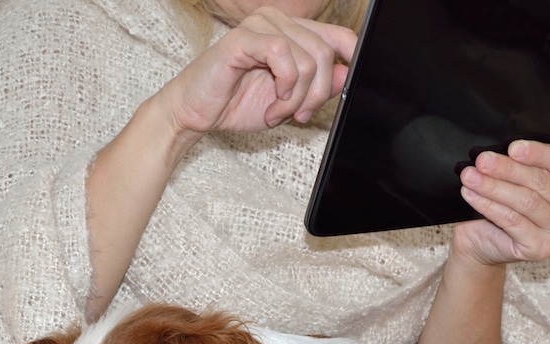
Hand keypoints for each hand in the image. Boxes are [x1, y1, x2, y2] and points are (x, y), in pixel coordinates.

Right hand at [156, 7, 356, 134]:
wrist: (196, 113)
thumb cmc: (237, 103)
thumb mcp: (291, 101)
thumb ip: (319, 86)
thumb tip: (350, 74)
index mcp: (292, 32)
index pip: (339, 36)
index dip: (353, 59)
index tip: (352, 88)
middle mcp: (278, 21)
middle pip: (327, 53)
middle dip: (318, 94)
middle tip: (299, 115)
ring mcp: (261, 25)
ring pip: (308, 59)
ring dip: (297, 98)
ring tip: (278, 112)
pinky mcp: (244, 37)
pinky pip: (284, 56)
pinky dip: (285, 89)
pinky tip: (272, 103)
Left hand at [452, 112, 549, 265]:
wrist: (485, 236)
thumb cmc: (510, 197)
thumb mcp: (530, 166)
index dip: (538, 153)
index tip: (513, 147)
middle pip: (542, 182)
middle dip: (508, 169)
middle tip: (482, 159)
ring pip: (526, 202)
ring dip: (494, 186)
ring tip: (470, 176)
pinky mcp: (541, 250)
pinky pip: (513, 222)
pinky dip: (489, 206)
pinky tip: (472, 194)